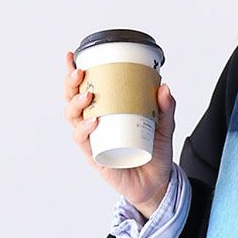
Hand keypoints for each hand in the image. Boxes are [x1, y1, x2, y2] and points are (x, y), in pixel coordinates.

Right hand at [63, 50, 175, 217]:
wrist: (158, 181)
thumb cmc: (155, 152)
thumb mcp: (164, 126)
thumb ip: (166, 108)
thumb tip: (164, 86)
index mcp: (106, 112)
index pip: (85, 89)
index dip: (74, 74)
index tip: (71, 56)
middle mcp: (94, 124)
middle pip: (72, 101)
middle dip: (71, 85)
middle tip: (79, 73)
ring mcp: (93, 140)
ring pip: (74, 119)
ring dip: (76, 105)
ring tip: (88, 96)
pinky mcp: (95, 157)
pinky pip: (84, 142)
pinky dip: (85, 131)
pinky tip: (93, 123)